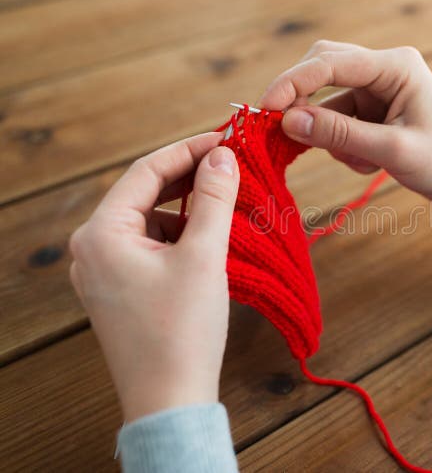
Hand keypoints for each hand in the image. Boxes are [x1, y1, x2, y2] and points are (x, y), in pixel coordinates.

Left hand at [69, 133, 238, 421]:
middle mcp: (92, 248)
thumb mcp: (204, 256)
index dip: (189, 150)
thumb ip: (214, 199)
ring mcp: (103, 271)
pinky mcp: (119, 289)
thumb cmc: (182, 330)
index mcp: (101, 234)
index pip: (146, 171)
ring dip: (187, 209)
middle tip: (231, 166)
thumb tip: (223, 156)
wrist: (170, 399)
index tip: (226, 139)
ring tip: (227, 205)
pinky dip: (180, 236)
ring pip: (150, 220)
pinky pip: (150, 246)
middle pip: (144, 193)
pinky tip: (209, 239)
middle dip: (189, 179)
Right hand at [258, 40, 431, 209]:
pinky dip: (344, 145)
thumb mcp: (392, 150)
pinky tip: (371, 163)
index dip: (292, 82)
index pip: (330, 62)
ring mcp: (377, 89)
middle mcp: (384, 68)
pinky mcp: (373, 110)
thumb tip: (287, 122)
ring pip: (327, 102)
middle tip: (283, 132)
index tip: (264, 109)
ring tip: (365, 162)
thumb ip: (340, 135)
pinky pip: (338, 121)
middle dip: (303, 103)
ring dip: (332, 135)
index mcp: (395, 65)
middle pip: (321, 69)